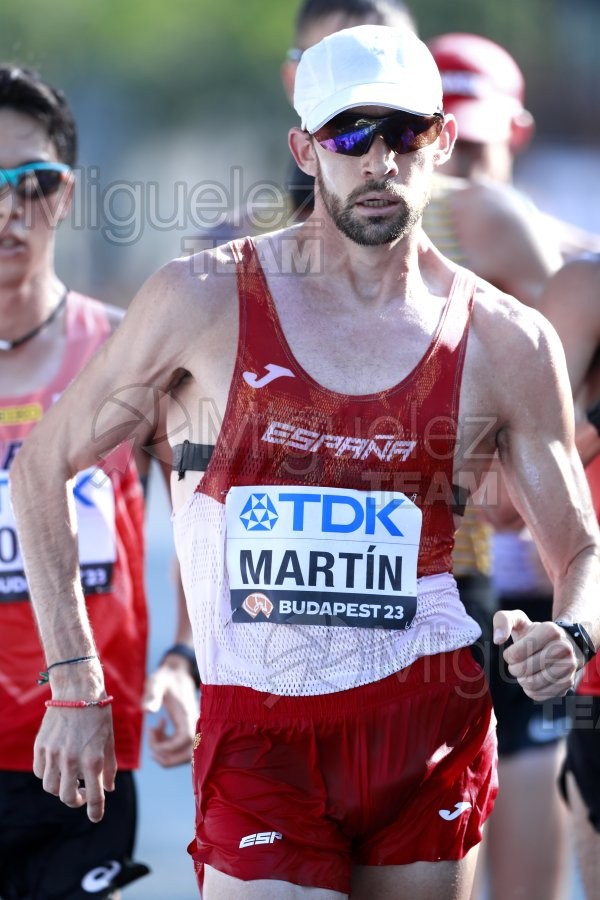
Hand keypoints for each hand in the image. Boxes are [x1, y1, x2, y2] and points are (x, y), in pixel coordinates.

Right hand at [33, 706, 116, 822]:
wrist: (77, 689)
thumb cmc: (98, 714)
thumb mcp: (109, 740)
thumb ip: (110, 767)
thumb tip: (109, 789)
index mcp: (93, 759)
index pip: (95, 797)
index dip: (96, 812)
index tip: (96, 818)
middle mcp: (71, 760)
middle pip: (68, 798)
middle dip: (77, 801)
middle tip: (82, 795)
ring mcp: (53, 754)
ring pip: (51, 787)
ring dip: (61, 789)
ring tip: (69, 780)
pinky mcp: (40, 746)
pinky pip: (39, 772)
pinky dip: (47, 775)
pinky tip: (56, 767)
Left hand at [143, 663, 198, 765]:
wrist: (178, 672)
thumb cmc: (166, 677)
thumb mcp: (156, 682)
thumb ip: (152, 694)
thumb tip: (147, 710)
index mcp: (187, 714)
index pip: (184, 740)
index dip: (167, 746)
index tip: (151, 732)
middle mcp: (193, 724)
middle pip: (189, 755)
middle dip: (168, 758)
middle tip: (151, 748)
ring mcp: (192, 728)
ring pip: (186, 755)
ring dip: (167, 754)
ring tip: (153, 734)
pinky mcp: (188, 728)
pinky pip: (182, 747)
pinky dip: (168, 746)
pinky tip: (158, 729)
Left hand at [493, 608, 578, 699]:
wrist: (563, 643)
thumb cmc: (536, 633)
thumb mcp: (519, 620)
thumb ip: (503, 620)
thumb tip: (497, 640)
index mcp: (550, 631)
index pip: (517, 653)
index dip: (509, 656)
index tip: (511, 653)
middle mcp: (563, 648)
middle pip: (524, 669)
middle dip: (514, 669)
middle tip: (516, 664)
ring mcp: (568, 667)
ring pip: (532, 684)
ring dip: (522, 680)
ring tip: (524, 672)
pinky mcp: (567, 683)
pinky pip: (540, 694)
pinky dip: (530, 690)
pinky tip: (533, 680)